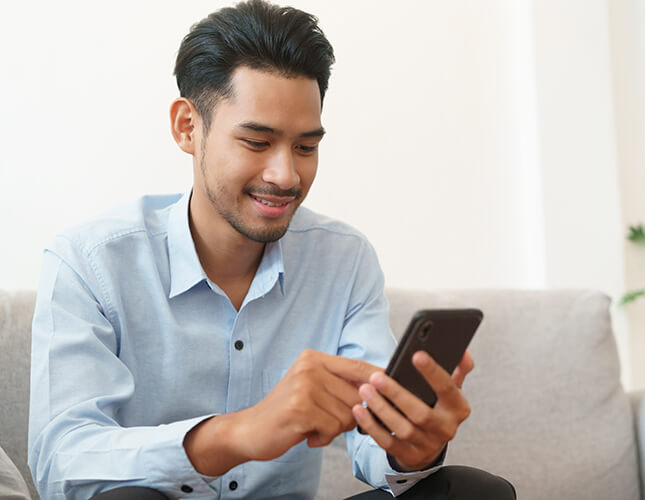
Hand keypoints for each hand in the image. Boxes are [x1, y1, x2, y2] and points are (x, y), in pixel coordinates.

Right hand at [184, 349, 380, 474]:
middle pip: (357, 395)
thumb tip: (380, 386)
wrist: (250, 430)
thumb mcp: (313, 388)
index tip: (393, 388)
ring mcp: (304, 386)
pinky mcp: (300, 408)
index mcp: (313, 358)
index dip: (379, 379)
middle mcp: (309, 367)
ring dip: (334, 428)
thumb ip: (340, 384)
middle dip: (349, 415)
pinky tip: (307, 434)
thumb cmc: (287, 412)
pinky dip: (324, 437)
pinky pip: (333, 428)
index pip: (357, 366)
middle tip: (326, 420)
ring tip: (313, 426)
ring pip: (348, 414)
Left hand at [352, 350, 473, 470]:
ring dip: (381, 408)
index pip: (447, 388)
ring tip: (365, 390)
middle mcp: (445, 428)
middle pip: (421, 413)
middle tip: (376, 377)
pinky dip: (372, 426)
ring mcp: (427, 445)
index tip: (416, 355)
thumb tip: (463, 352)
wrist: (431, 445)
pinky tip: (360, 410)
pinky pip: (387, 442)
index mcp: (457, 408)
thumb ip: (457, 371)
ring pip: (403, 428)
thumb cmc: (437, 409)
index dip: (433, 372)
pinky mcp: (409, 455)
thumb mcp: (450, 391)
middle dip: (396, 394)